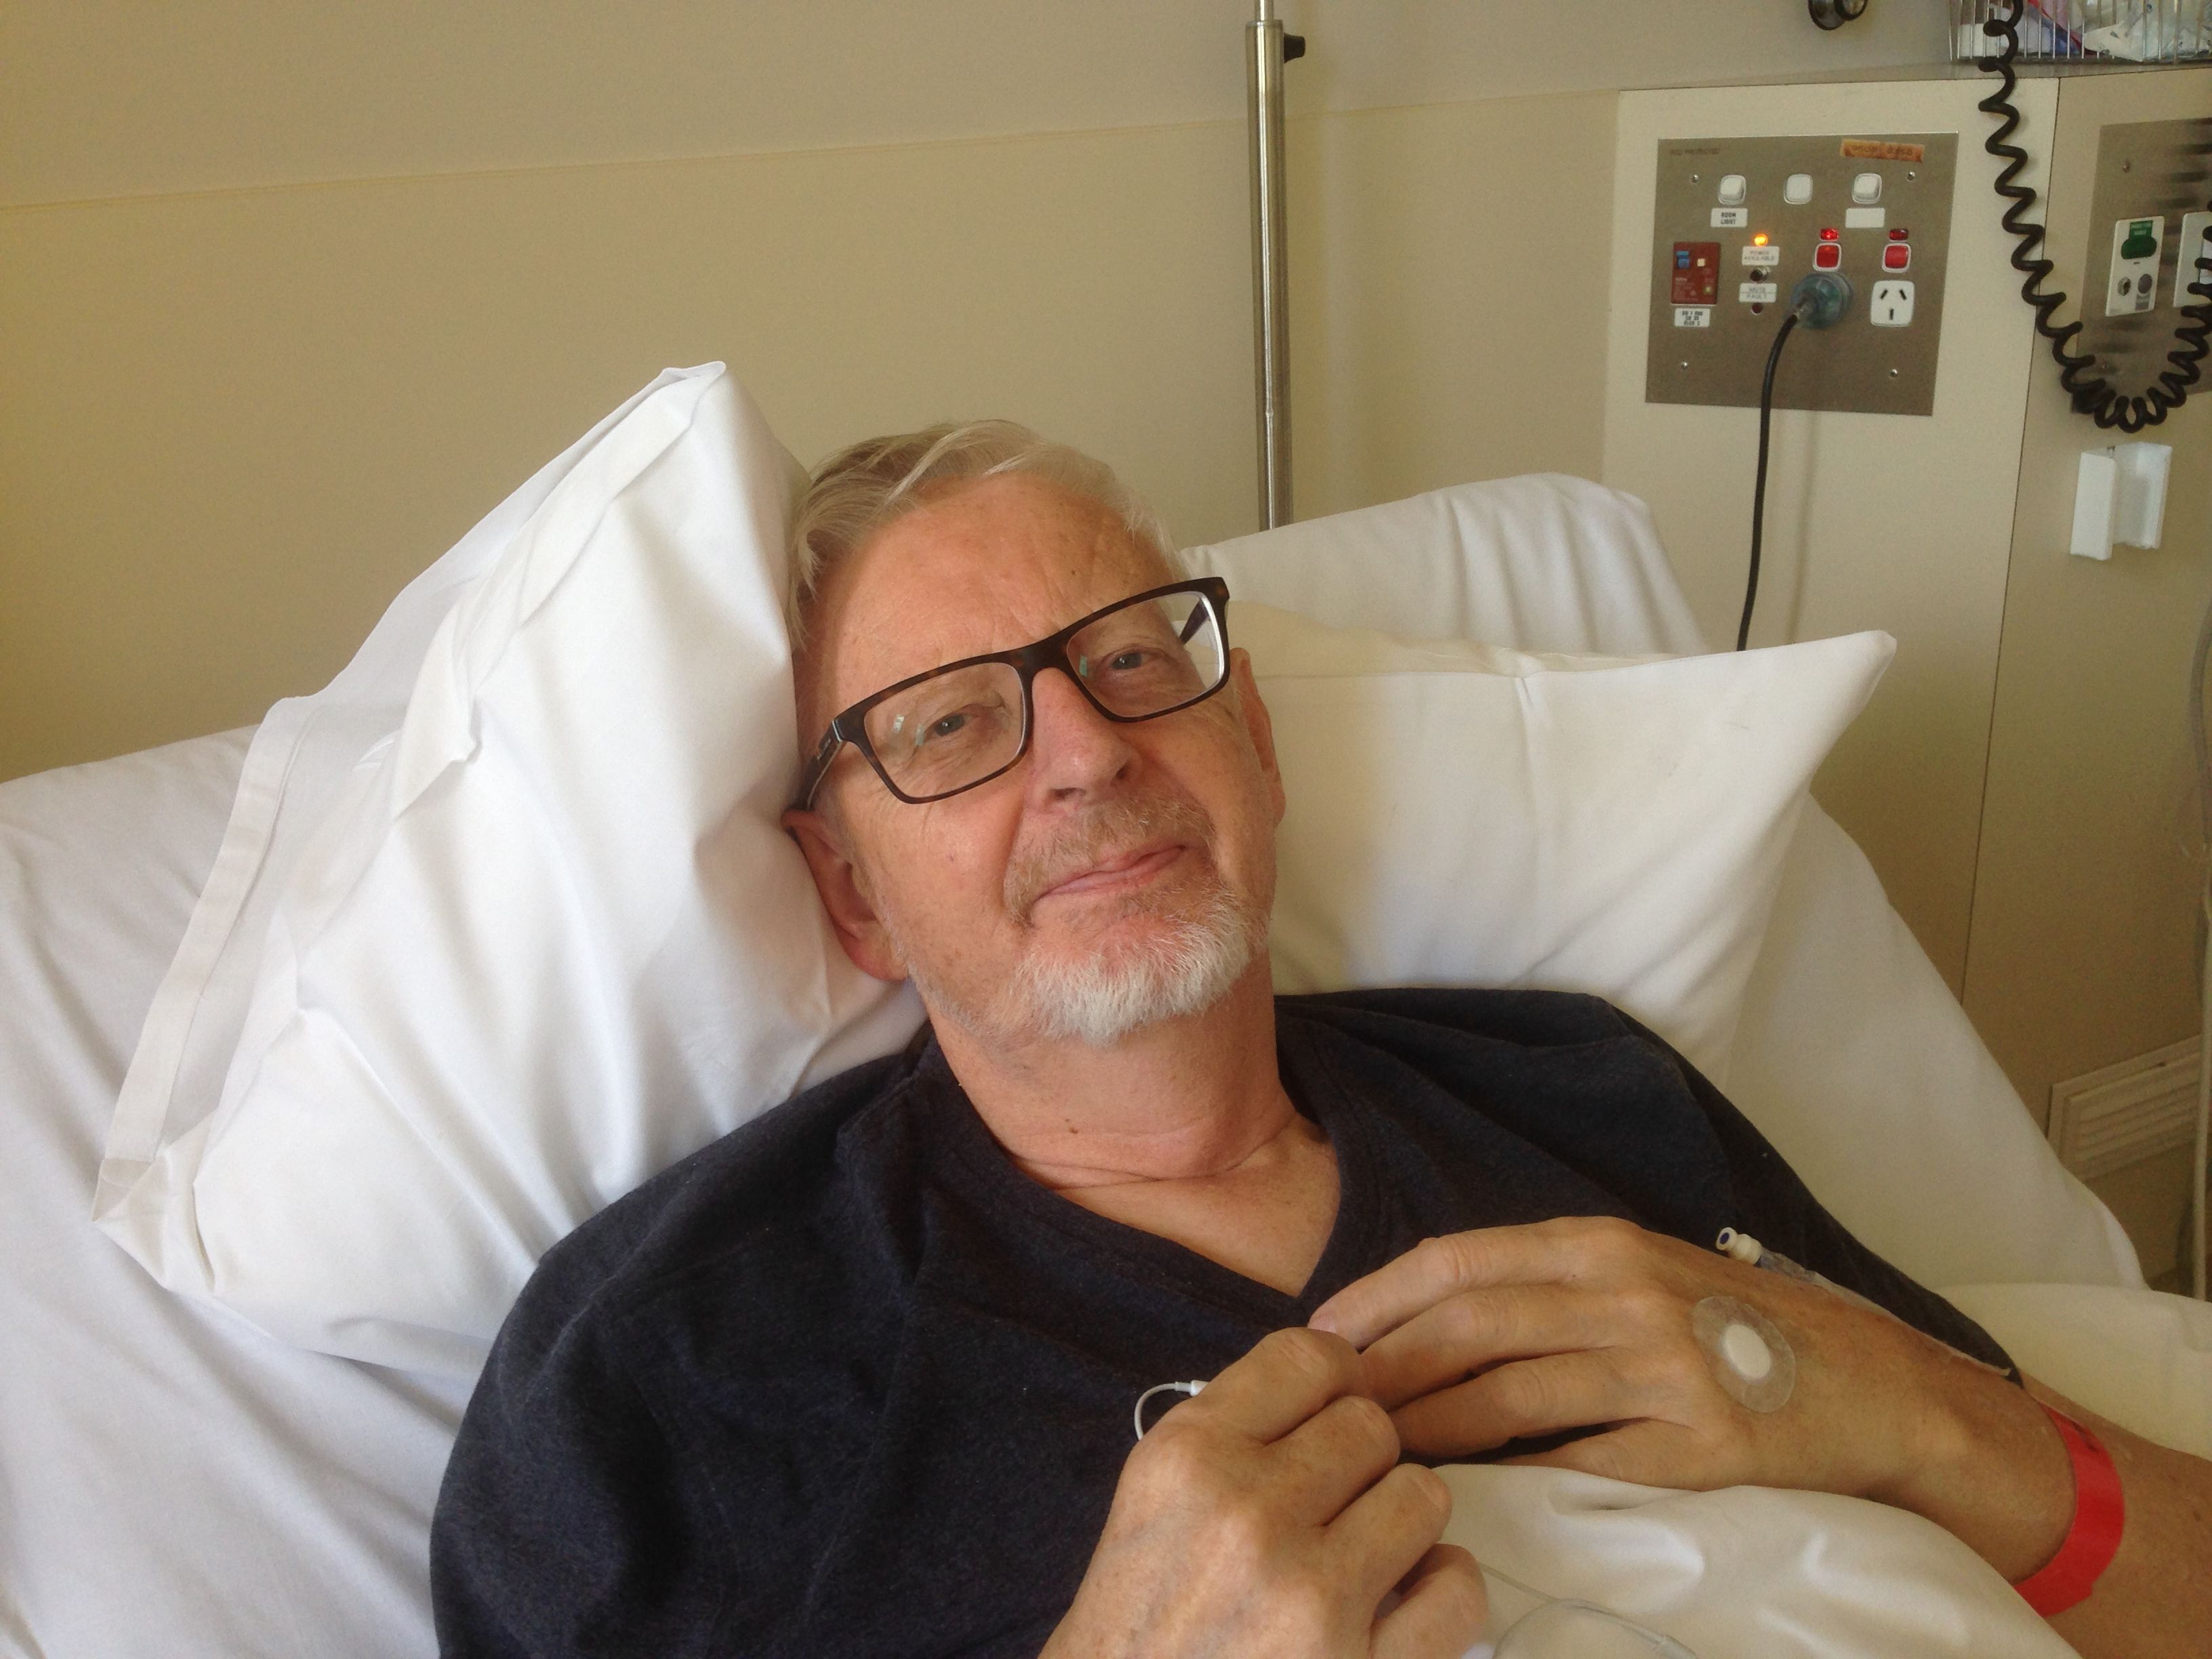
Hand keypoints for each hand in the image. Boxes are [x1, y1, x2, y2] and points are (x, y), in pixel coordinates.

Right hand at [1040, 1326, 1487, 1658]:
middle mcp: (1247, 1512)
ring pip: (1422, 1494)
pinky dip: (1442, 1592)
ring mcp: (1307, 1593)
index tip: (1329, 1414)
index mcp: (1189, 1457)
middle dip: (1360, 1462)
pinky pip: (1454, 1590)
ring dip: (1401, 1522)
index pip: (1306, 1358)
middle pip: (1369, 1425)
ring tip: (1364, 1554)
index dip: (1334, 1380)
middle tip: (1333, 1505)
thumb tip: (1335, 1383)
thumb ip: (1233, 1432)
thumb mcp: (1154, 1497)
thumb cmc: (1141, 1618)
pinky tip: (1403, 1603)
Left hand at [1307, 1215, 2071, 1576]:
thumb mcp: (1644, 1272)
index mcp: (1603, 1244)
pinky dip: (1511, 1476)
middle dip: (1383, 1365)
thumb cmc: (1741, 1327)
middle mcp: (1625, 1295)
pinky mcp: (1695, 1446)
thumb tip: (1437, 1312)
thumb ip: (1552, 1281)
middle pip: (1468, 1326)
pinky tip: (1464, 1491)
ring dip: (1427, 1424)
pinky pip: (1577, 1461)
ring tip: (1372, 1449)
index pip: (1459, 1261)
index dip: (1379, 1295)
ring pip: (1507, 1394)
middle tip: (1325, 1404)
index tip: (1321, 1332)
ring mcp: (1663, 1370)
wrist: (1876, 1387)